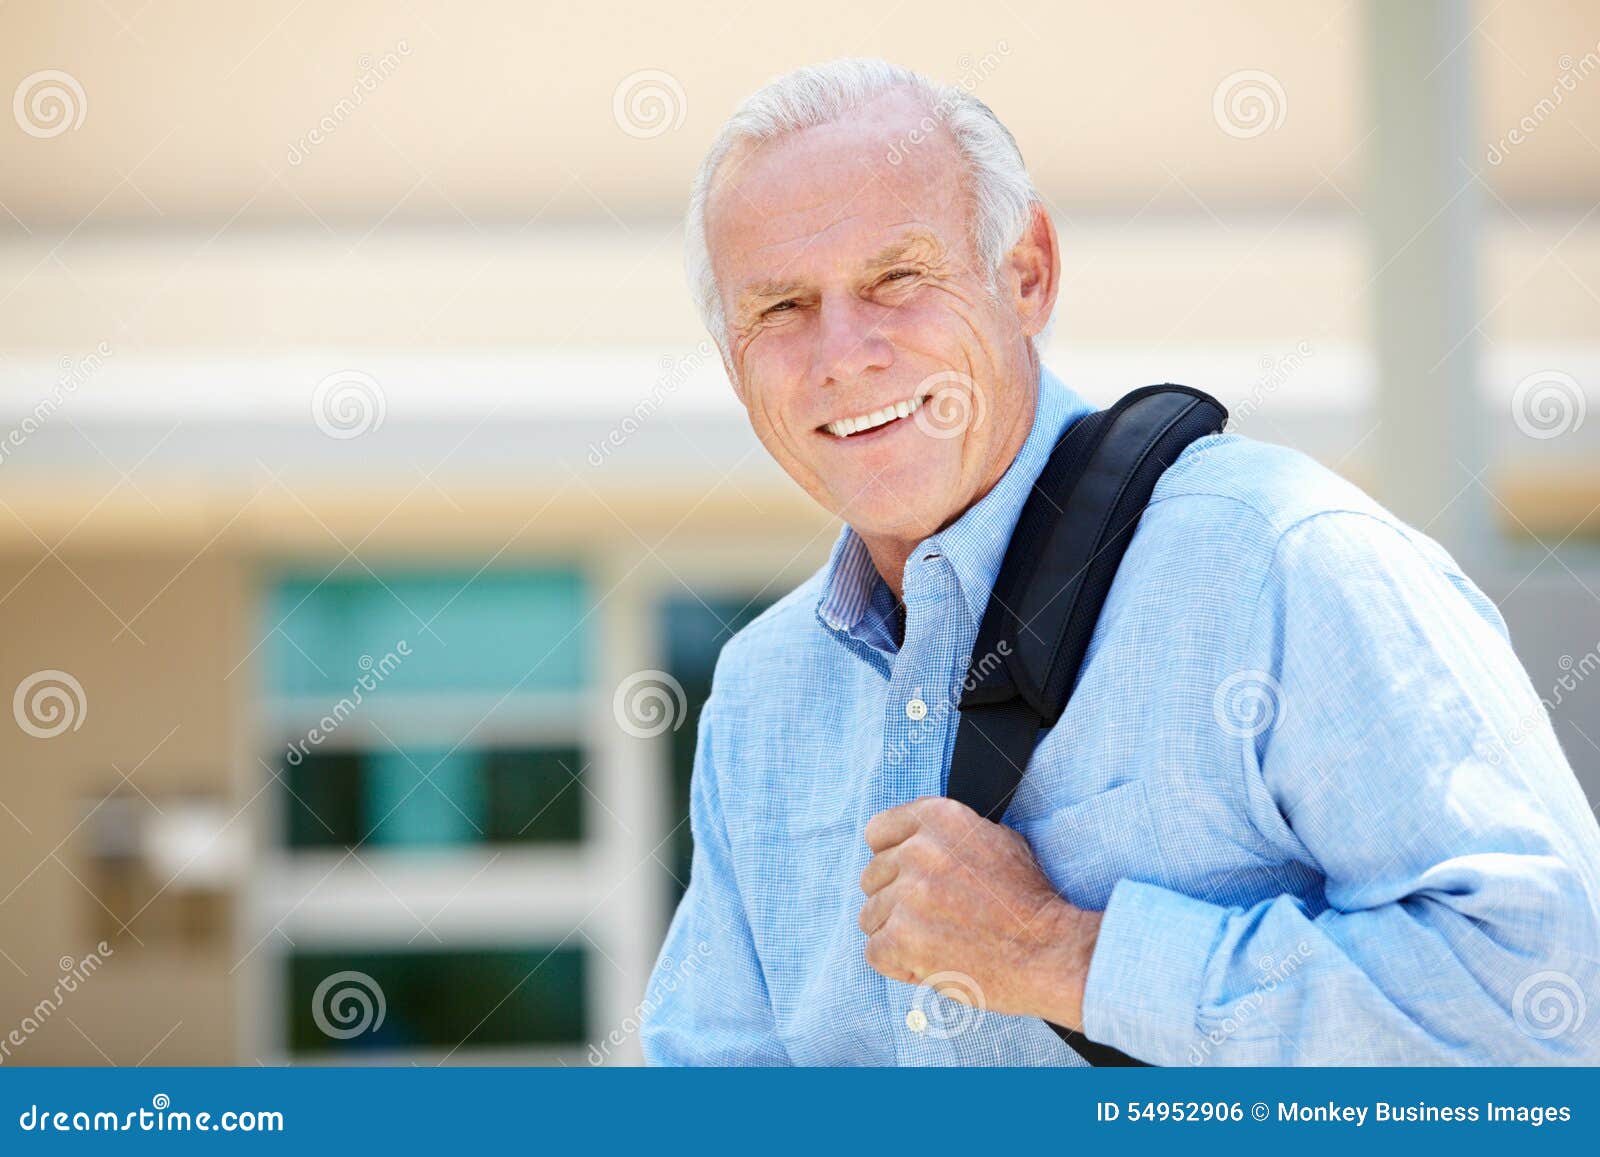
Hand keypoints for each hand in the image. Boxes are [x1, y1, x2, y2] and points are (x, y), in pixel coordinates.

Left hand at [858, 796, 1100, 1028]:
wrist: (1050, 951)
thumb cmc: (1030, 901)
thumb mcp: (998, 840)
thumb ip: (947, 836)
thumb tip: (912, 842)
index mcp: (939, 818)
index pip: (878, 831)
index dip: (891, 857)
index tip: (909, 876)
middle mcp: (917, 851)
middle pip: (871, 877)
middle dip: (896, 899)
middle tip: (936, 917)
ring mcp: (907, 896)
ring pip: (869, 917)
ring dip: (897, 934)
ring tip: (939, 941)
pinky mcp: (902, 939)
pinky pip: (874, 952)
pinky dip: (899, 964)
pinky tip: (933, 962)